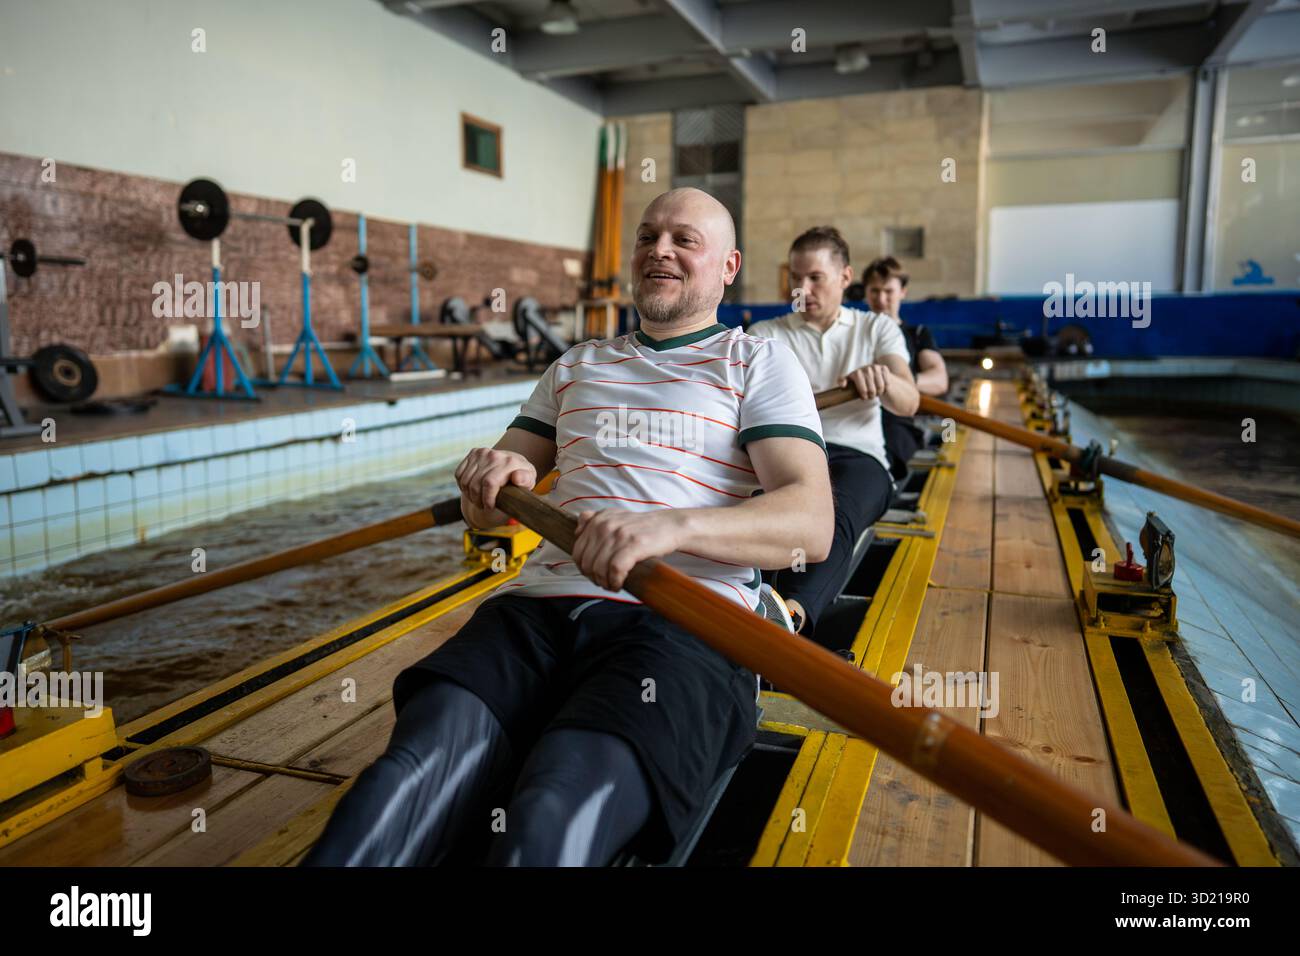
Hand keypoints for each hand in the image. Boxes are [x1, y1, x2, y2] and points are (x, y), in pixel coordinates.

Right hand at [455, 447, 536, 525]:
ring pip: (465, 482)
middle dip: (478, 500)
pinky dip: (463, 486)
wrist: (512, 462)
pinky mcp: (472, 453)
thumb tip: (516, 477)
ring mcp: (482, 453)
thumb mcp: (528, 481)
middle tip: (484, 505)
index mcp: (509, 462)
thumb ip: (525, 480)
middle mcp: (494, 455)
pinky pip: (459, 475)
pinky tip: (473, 489)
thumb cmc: (521, 477)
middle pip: (475, 485)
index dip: (487, 499)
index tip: (490, 507)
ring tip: (479, 500)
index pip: (489, 483)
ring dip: (470, 495)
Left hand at [571, 508, 685, 591]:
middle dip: (593, 578)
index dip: (583, 569)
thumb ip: (594, 520)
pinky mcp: (633, 545)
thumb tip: (576, 531)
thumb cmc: (642, 527)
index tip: (594, 575)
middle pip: (586, 563)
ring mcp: (619, 535)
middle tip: (605, 583)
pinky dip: (615, 582)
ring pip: (599, 569)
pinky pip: (614, 570)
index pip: (577, 551)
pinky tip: (619, 584)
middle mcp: (605, 525)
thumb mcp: (615, 517)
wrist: (669, 525)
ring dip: (604, 583)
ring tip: (612, 585)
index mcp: (599, 519)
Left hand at [837, 364, 889, 400]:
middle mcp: (867, 368)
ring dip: (879, 393)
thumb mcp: (850, 379)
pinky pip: (887, 384)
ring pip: (880, 387)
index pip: (863, 390)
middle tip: (870, 396)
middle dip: (871, 396)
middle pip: (872, 390)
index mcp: (857, 373)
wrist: (872, 372)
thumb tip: (843, 385)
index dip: (864, 396)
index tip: (864, 397)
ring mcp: (876, 367)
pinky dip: (885, 388)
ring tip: (875, 392)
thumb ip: (842, 380)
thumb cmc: (859, 379)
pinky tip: (881, 387)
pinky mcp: (884, 368)